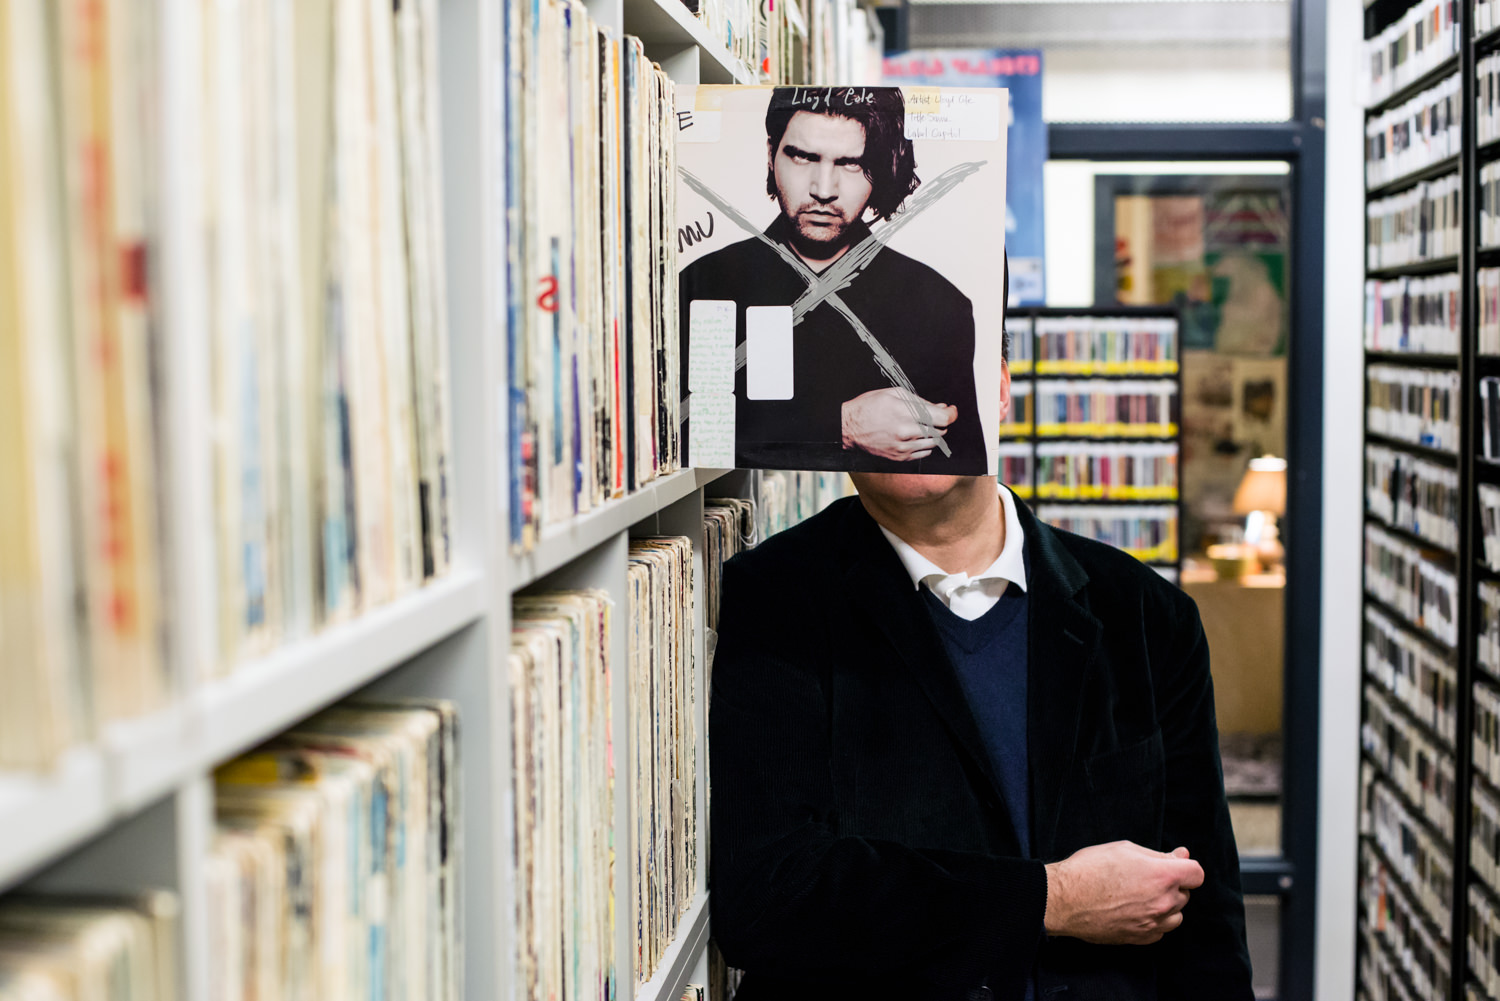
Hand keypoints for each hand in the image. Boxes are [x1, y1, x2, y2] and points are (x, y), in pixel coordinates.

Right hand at [840, 388, 955, 460]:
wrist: (847, 429)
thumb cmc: (868, 407)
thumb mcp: (894, 394)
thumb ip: (920, 401)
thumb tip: (941, 407)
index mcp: (904, 413)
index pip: (942, 418)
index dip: (951, 413)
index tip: (951, 410)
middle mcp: (905, 432)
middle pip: (939, 431)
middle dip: (940, 422)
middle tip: (933, 415)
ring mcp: (903, 448)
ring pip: (933, 443)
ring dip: (932, 434)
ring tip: (920, 426)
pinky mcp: (899, 458)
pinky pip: (923, 453)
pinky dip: (924, 445)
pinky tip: (914, 437)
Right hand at [1042, 842, 1203, 944]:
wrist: (1064, 898)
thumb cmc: (1090, 869)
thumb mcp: (1124, 849)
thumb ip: (1158, 855)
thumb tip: (1181, 855)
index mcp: (1163, 876)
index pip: (1197, 874)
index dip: (1185, 866)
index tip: (1173, 865)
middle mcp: (1163, 902)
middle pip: (1186, 894)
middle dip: (1172, 884)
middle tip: (1145, 877)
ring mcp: (1153, 923)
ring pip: (1176, 915)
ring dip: (1166, 905)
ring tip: (1140, 895)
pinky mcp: (1141, 938)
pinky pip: (1160, 930)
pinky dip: (1154, 921)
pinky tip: (1134, 910)